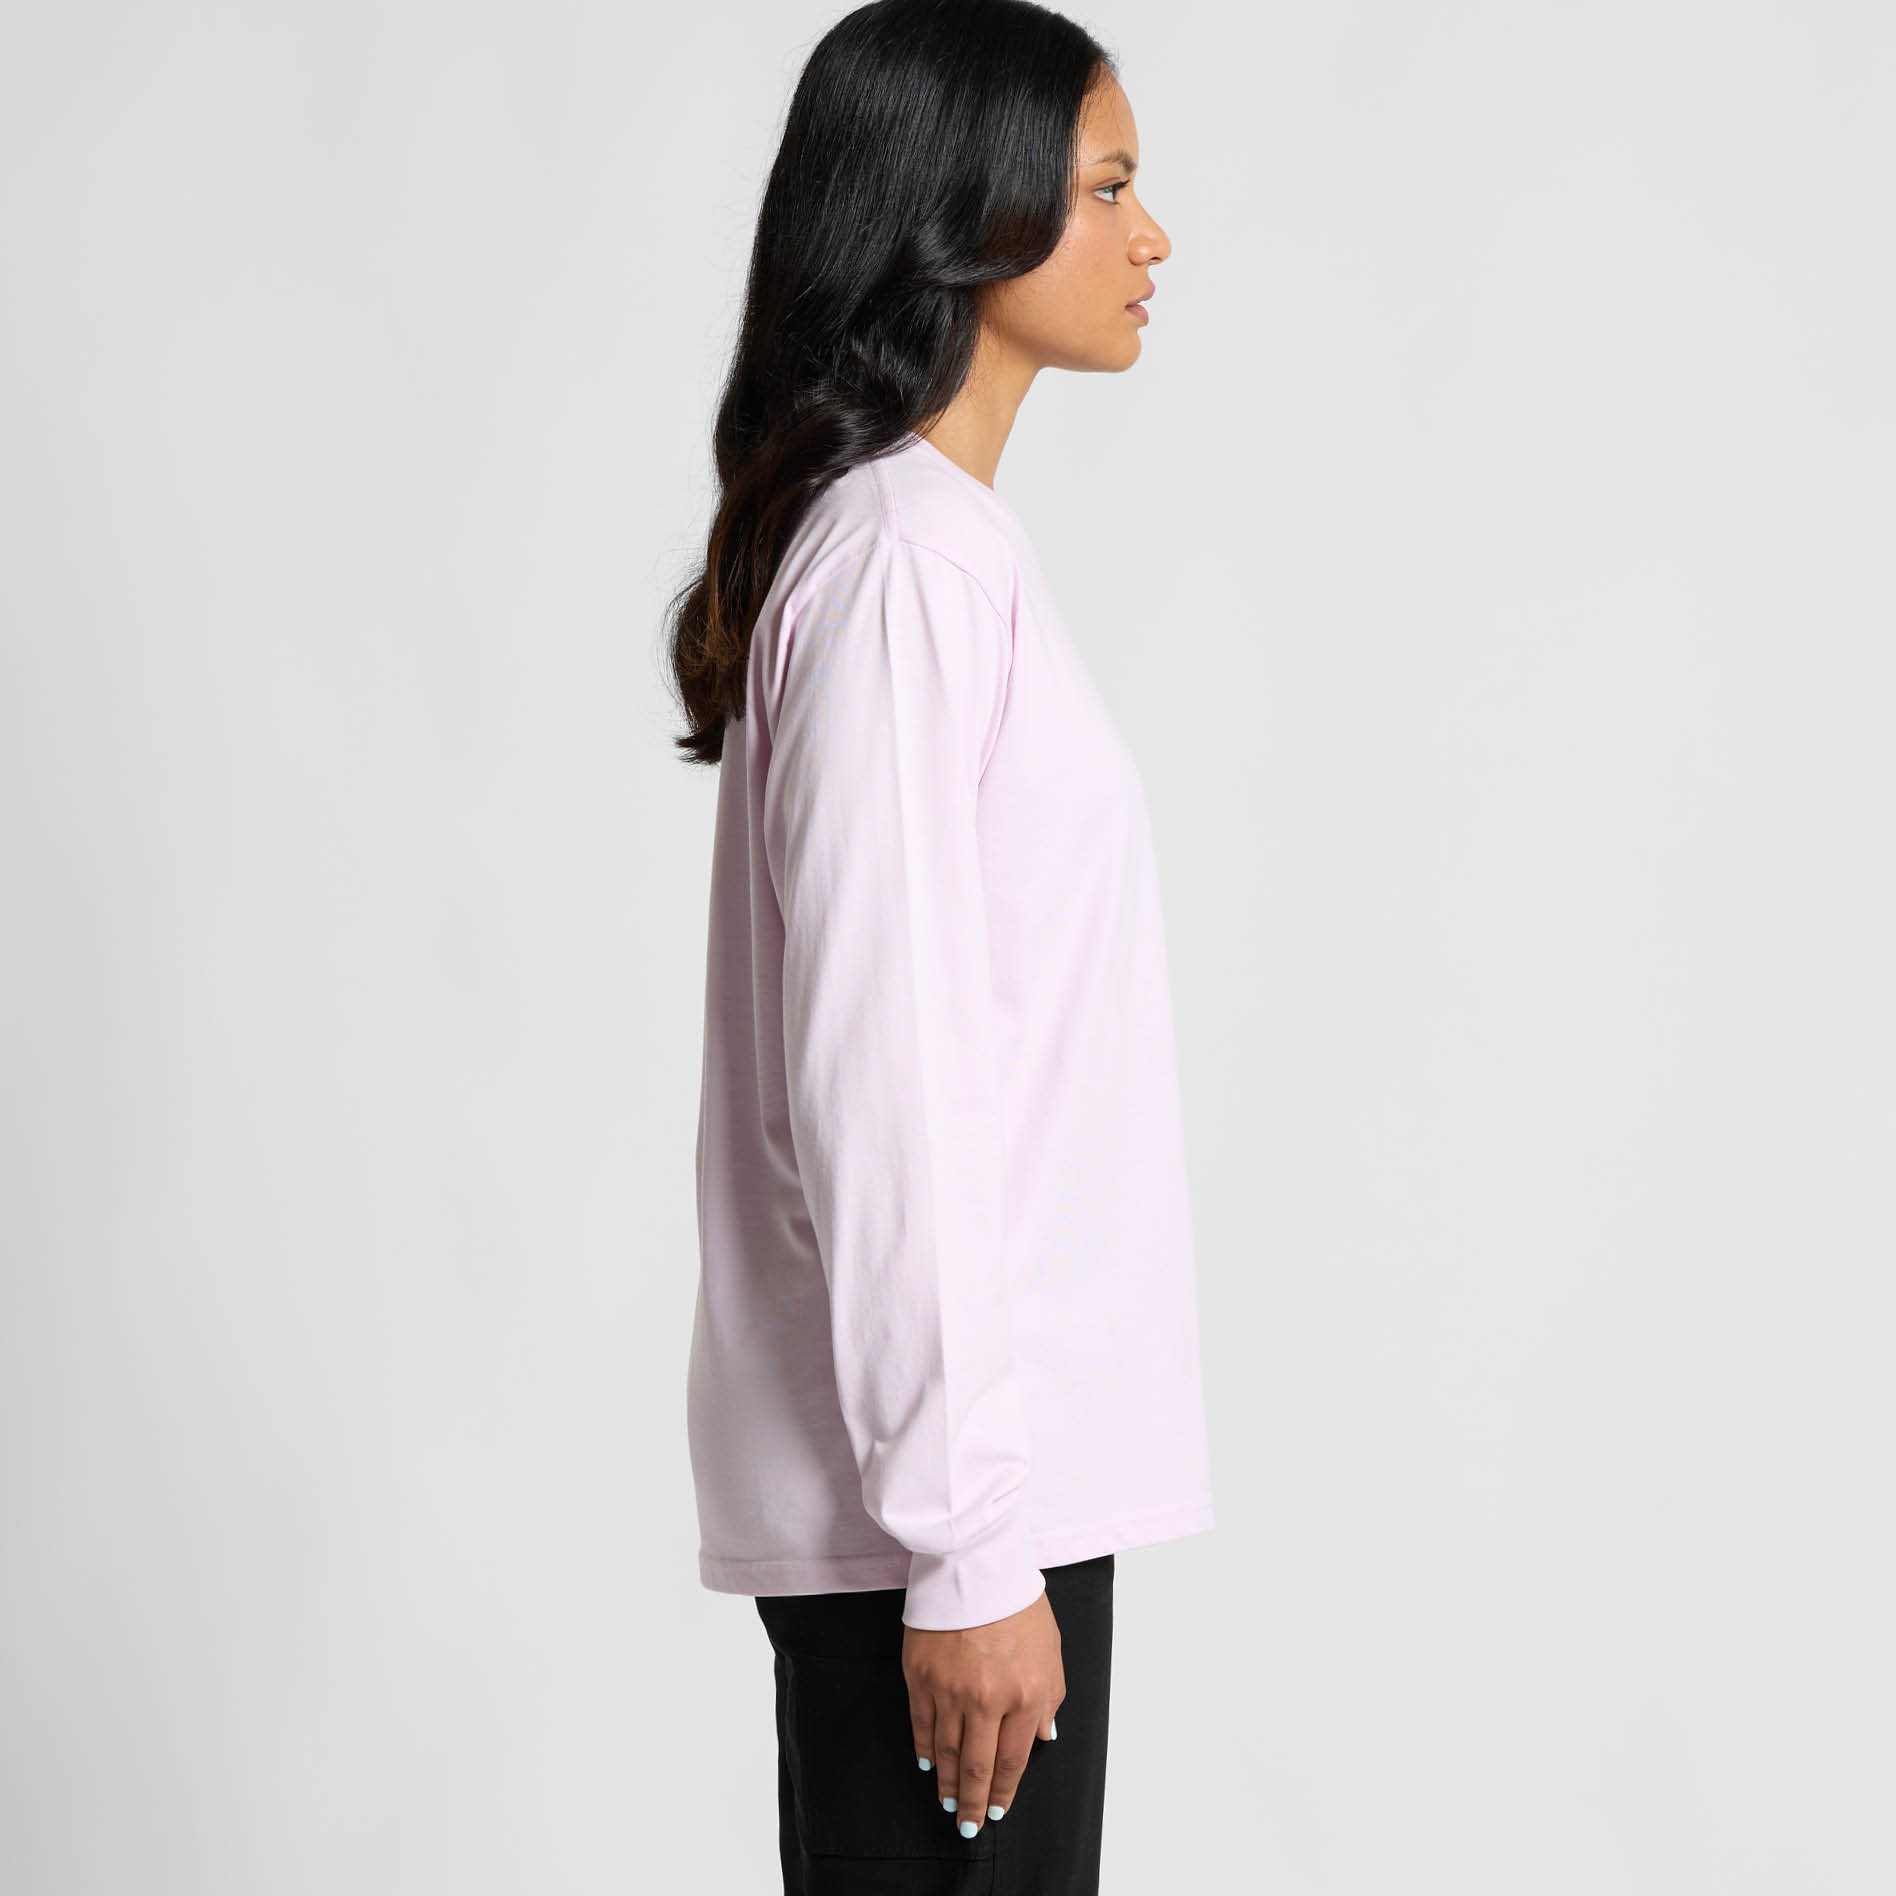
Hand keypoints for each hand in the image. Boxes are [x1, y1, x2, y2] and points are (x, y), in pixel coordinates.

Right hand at [902, 1584, 1064, 1838]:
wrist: (974, 1562)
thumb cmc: (1016, 1601)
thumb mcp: (1050, 1648)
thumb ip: (1050, 1696)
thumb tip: (1043, 1736)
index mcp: (1023, 1693)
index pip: (1012, 1759)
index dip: (1003, 1790)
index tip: (996, 1809)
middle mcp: (986, 1699)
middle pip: (976, 1766)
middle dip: (971, 1802)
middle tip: (966, 1826)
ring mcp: (948, 1688)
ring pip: (947, 1751)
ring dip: (947, 1782)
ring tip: (947, 1802)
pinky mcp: (919, 1674)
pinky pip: (922, 1723)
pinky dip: (925, 1748)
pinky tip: (928, 1763)